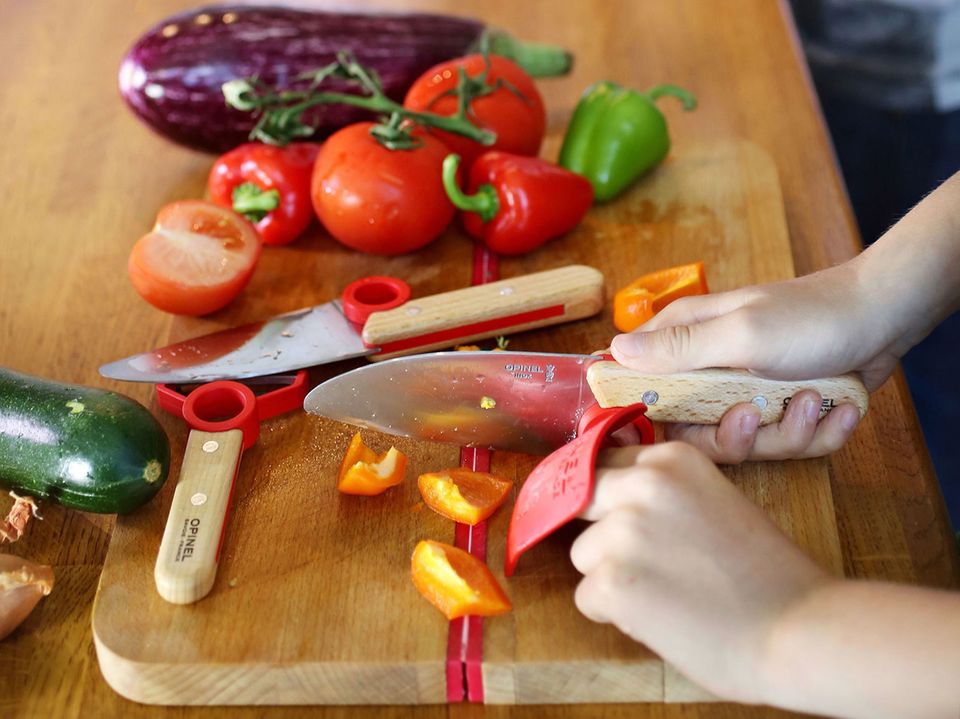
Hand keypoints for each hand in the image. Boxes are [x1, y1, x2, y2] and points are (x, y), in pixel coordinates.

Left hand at [572, 442, 832, 702]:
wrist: (801, 630)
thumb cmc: (766, 576)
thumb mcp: (714, 501)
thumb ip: (664, 493)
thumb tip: (607, 496)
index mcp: (671, 459)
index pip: (603, 464)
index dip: (608, 497)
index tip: (618, 519)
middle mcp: (642, 484)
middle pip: (581, 501)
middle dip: (603, 532)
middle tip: (646, 564)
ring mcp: (623, 531)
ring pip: (584, 554)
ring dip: (612, 577)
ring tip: (668, 595)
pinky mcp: (612, 581)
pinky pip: (587, 598)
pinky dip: (615, 615)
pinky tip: (663, 619)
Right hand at [611, 261, 890, 460]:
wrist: (885, 316)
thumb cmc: (811, 316)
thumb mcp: (741, 333)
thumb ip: (679, 348)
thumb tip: (612, 352)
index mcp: (686, 342)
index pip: (637, 385)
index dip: (643, 415)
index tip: (666, 429)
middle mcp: (710, 371)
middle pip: (693, 434)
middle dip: (735, 436)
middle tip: (758, 413)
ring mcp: (746, 394)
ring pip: (746, 445)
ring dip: (788, 431)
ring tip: (813, 398)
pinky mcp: (781, 412)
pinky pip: (786, 445)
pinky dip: (818, 432)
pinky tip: (835, 407)